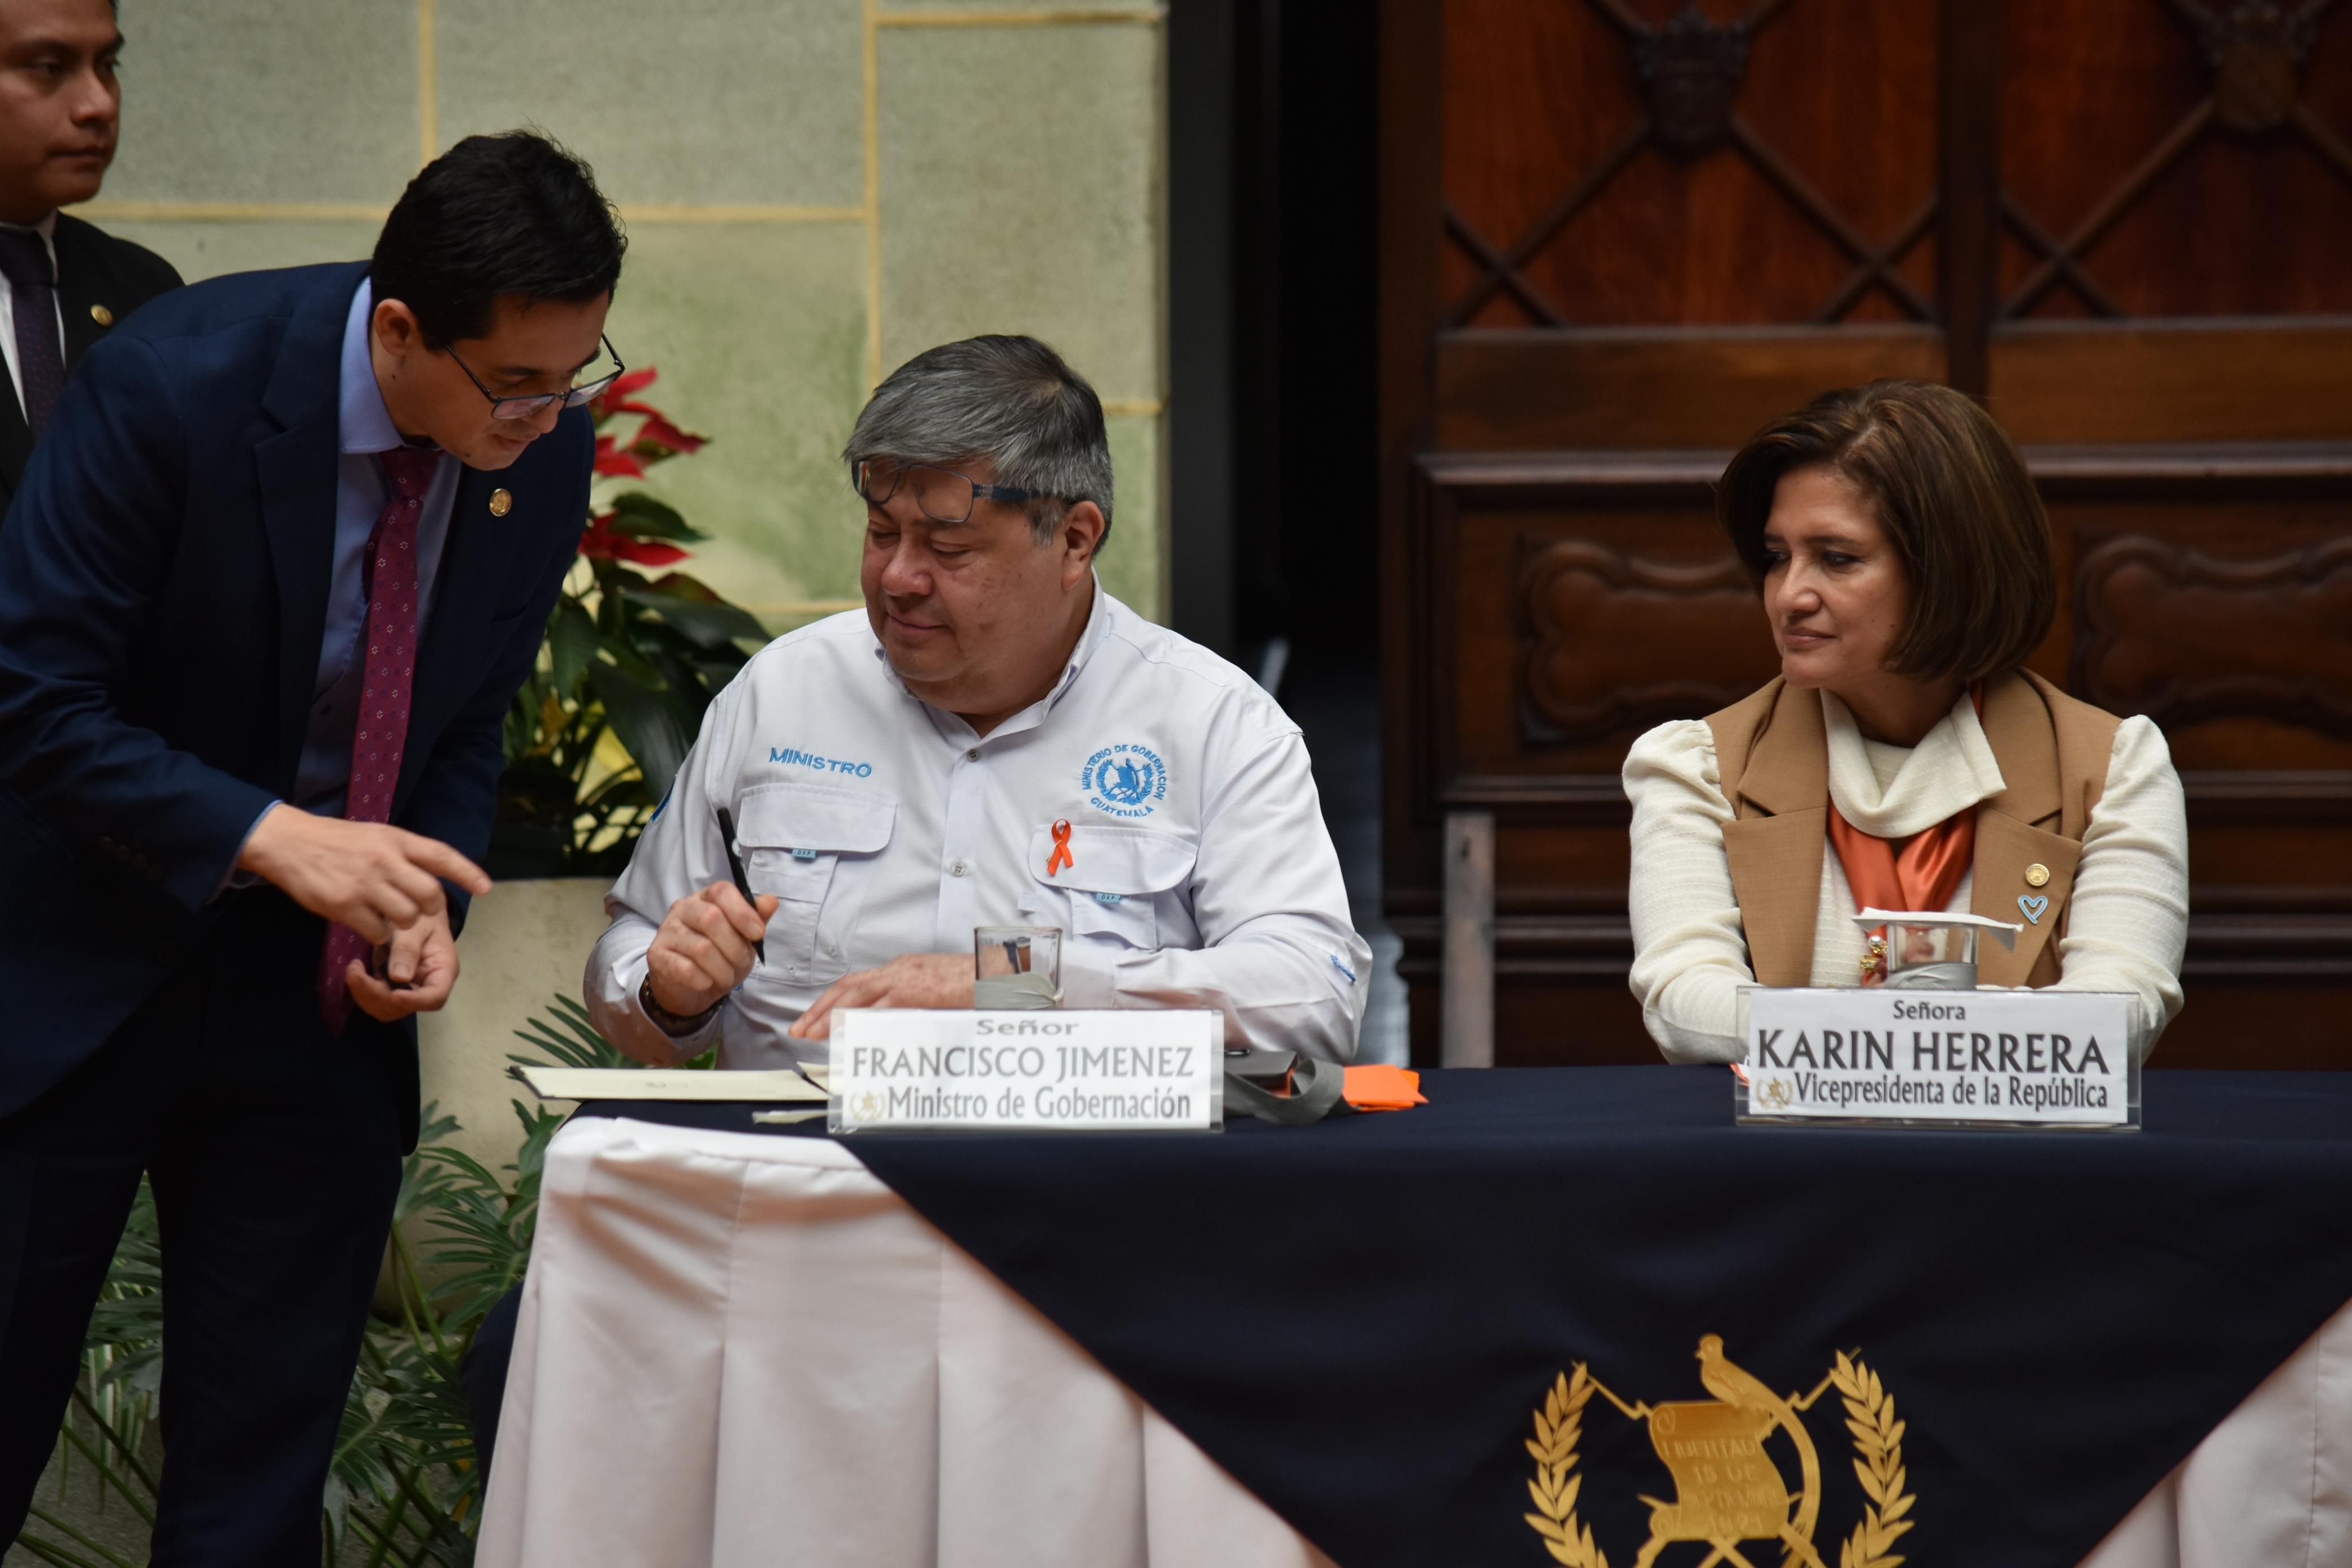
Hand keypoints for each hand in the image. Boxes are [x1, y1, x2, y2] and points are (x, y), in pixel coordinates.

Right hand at [237, 804, 490, 943]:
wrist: (288, 842)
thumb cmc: (335, 841)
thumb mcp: (375, 835)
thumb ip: (403, 853)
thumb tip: (432, 875)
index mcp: (395, 839)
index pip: (441, 855)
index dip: (467, 872)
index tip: (486, 888)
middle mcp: (384, 860)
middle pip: (430, 895)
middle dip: (429, 909)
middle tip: (417, 911)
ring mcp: (365, 883)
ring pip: (407, 917)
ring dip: (402, 924)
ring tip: (385, 915)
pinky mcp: (344, 905)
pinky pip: (378, 931)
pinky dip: (377, 933)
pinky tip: (366, 922)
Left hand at [346, 907, 458, 1022]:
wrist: (410, 908)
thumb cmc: (420, 914)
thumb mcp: (415, 926)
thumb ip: (408, 949)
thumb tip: (399, 977)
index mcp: (442, 970)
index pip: (435, 996)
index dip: (415, 1000)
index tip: (394, 995)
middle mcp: (426, 985)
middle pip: (406, 1007)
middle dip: (378, 996)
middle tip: (356, 974)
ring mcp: (407, 988)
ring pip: (387, 1008)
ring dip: (365, 995)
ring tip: (353, 970)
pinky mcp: (390, 986)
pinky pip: (375, 1000)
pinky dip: (361, 991)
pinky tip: (355, 971)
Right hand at [646, 882, 780, 1017]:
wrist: (690, 988)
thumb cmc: (720, 957)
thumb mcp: (743, 939)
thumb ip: (756, 919)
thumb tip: (771, 901)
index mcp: (706, 898)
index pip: (722, 891)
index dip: (743, 912)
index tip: (758, 934)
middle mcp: (683, 909)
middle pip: (712, 918)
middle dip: (735, 947)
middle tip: (740, 963)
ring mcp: (667, 931)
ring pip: (702, 948)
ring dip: (722, 969)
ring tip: (726, 976)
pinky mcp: (657, 955)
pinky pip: (687, 969)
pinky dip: (704, 980)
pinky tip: (706, 982)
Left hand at [788, 953, 973, 1040]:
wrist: (996, 973)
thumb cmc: (973, 985)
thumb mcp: (936, 993)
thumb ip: (912, 1006)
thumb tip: (891, 1027)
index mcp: (902, 969)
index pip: (856, 983)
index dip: (831, 1001)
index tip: (814, 1018)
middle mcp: (898, 970)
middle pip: (847, 987)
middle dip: (819, 1009)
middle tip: (800, 1029)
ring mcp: (905, 979)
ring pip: (856, 996)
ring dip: (830, 1016)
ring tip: (812, 1034)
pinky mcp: (916, 992)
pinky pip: (880, 1009)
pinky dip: (860, 1020)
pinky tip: (846, 1033)